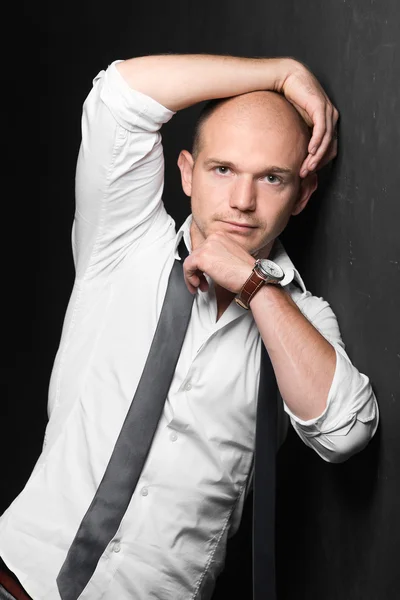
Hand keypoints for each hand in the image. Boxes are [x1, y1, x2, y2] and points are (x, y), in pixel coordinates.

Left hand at [183, 232, 255, 294]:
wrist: (252, 278)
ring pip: (190, 261)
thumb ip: (218, 256)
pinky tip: (197, 285)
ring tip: (199, 286)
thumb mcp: (230, 258)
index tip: (204, 274)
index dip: (201, 265)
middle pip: (195, 255)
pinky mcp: (202, 257)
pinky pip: (187, 267)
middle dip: (197, 272)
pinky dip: (189, 278)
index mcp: (220, 236)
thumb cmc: (246, 272)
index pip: (203, 249)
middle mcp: (213, 238)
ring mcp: (207, 247)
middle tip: (202, 283)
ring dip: (192, 276)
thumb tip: (206, 265)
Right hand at [276, 59, 338, 177]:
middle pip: (330, 146)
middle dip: (318, 163)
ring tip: (306, 167)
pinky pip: (322, 129)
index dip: (319, 162)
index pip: (329, 147)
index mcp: (327, 121)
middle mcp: (331, 116)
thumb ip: (302, 135)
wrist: (285, 78)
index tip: (307, 171)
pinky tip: (310, 151)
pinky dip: (317, 142)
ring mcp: (328, 111)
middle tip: (305, 174)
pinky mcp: (320, 107)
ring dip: (317, 156)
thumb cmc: (289, 98)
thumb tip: (299, 154)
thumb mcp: (297, 121)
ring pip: (327, 140)